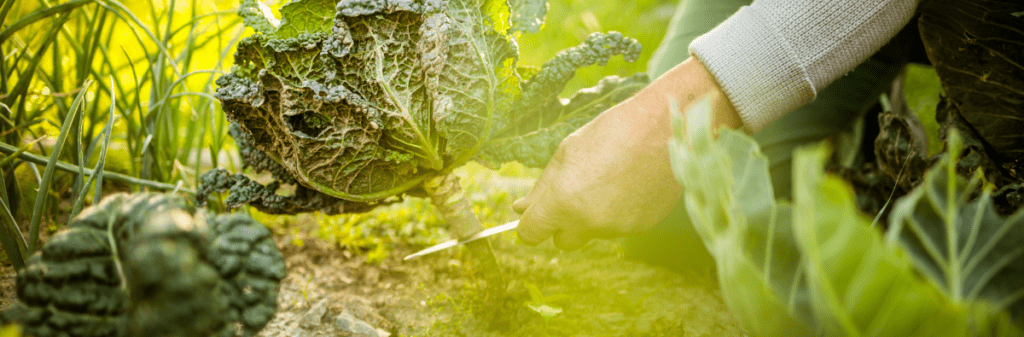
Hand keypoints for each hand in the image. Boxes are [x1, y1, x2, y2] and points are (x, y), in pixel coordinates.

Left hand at [513, 57, 739, 249]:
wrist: (665, 129)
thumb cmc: (612, 132)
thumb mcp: (567, 152)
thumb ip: (543, 187)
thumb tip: (520, 209)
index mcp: (563, 201)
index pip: (531, 234)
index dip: (531, 224)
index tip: (536, 214)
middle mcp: (588, 221)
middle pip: (562, 241)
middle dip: (562, 223)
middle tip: (574, 192)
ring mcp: (617, 228)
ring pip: (592, 232)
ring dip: (592, 215)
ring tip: (609, 178)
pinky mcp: (640, 227)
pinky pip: (617, 228)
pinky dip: (617, 213)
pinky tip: (628, 184)